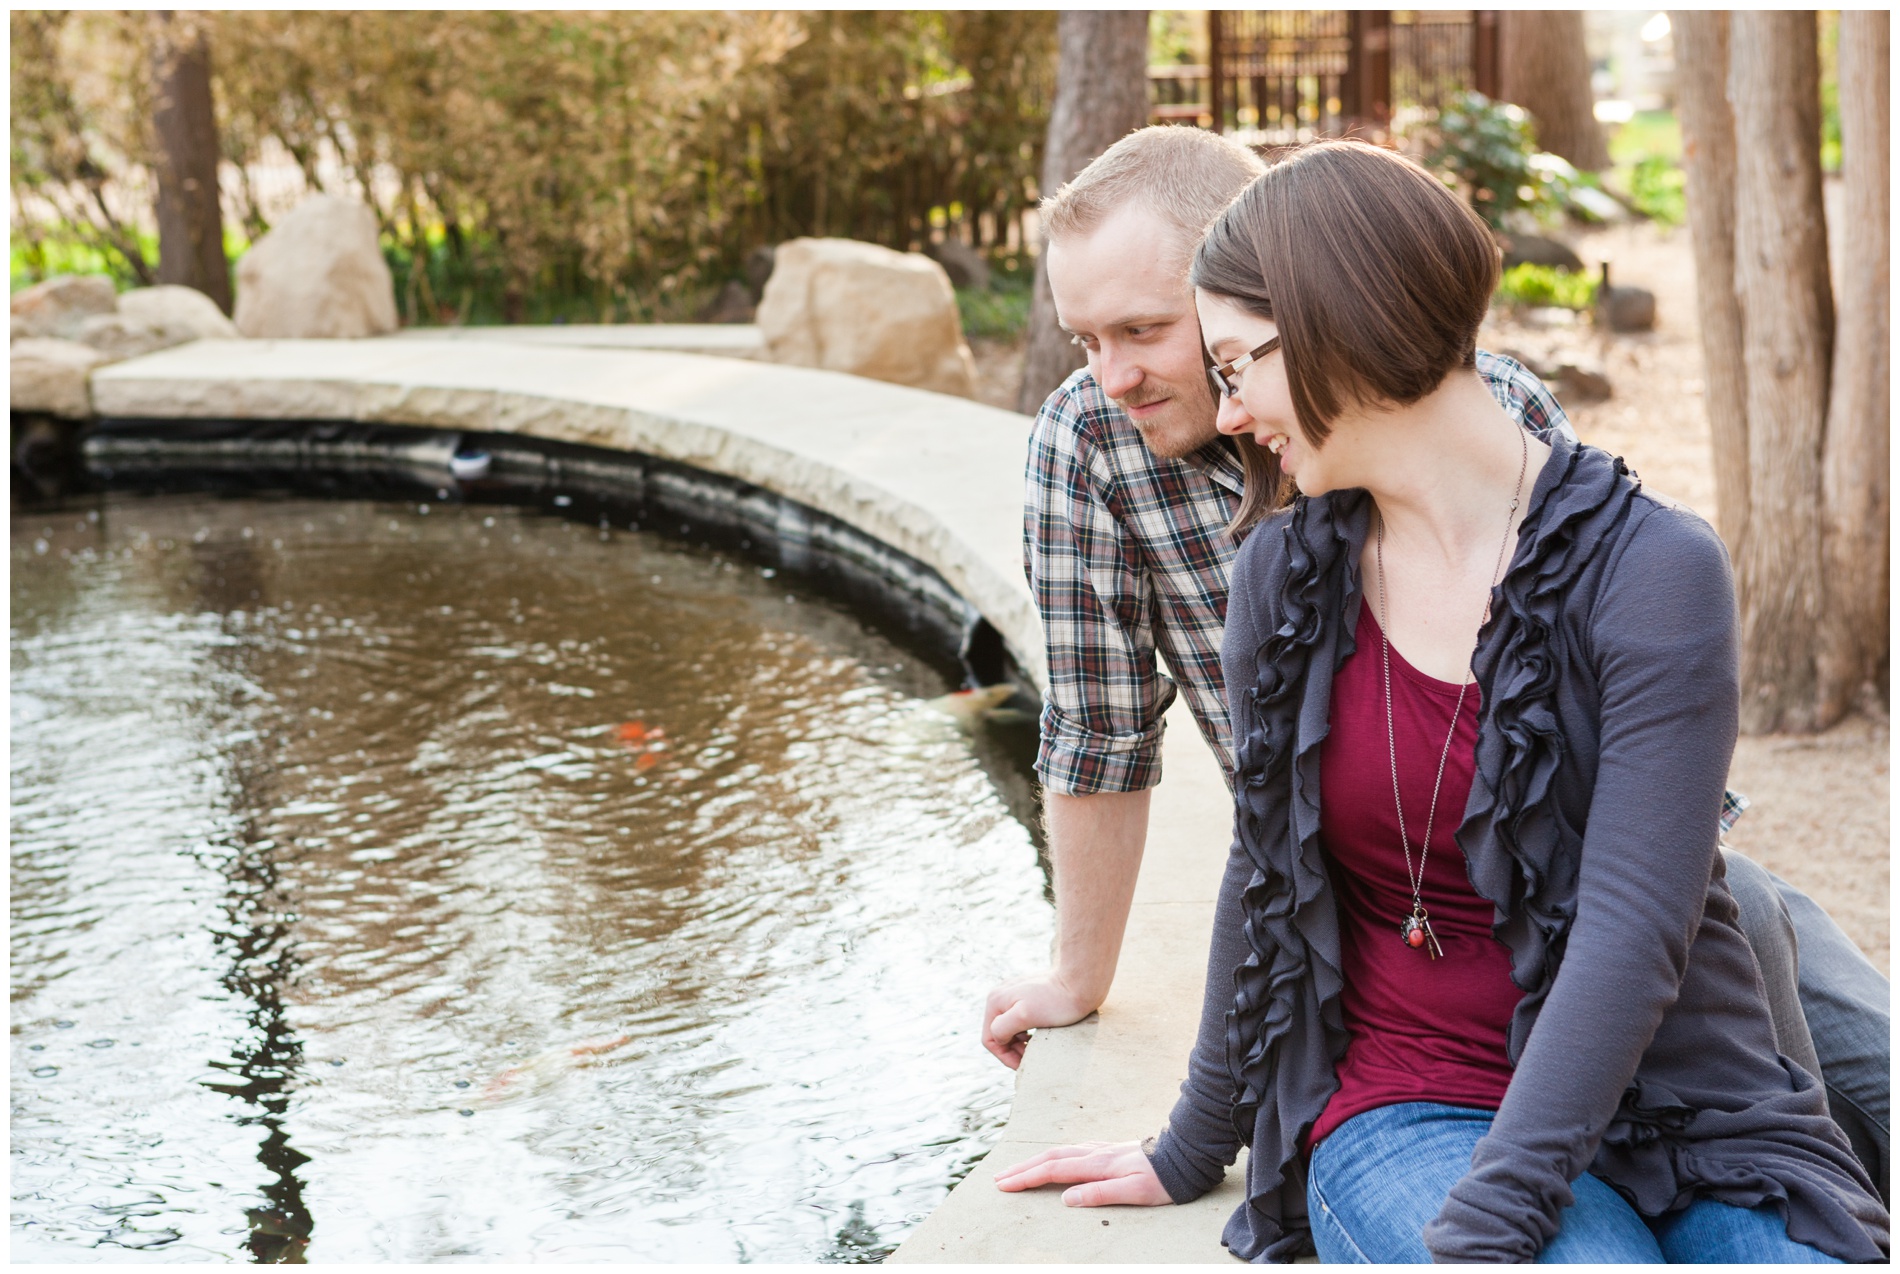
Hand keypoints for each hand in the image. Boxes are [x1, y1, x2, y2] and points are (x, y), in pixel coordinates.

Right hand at [981, 971, 1098, 1068]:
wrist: (1081, 981)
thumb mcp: (1025, 1016)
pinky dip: (1027, 1032)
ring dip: (1019, 1042)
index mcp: (996, 1001)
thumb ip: (1002, 1027)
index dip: (1005, 1057)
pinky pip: (1021, 1019)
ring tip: (1036, 1049)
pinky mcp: (1029, 995)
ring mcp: (1015, 994)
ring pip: (1010, 1027)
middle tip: (1032, 1059)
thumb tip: (997, 1038)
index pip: (990, 1039)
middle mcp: (1001, 995)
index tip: (1024, 1065)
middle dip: (1013, 1050)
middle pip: (999, 1033)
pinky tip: (1039, 1035)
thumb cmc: (1057, 1001)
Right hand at [993, 1141, 1171, 1206]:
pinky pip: (1073, 1150)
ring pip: (1060, 1152)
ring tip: (1018, 1169)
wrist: (1185, 1156)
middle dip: (1023, 1168)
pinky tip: (1055, 1159)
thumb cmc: (1163, 1179)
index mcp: (1097, 1165)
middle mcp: (1095, 1153)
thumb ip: (1100, 1194)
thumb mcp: (1135, 1192)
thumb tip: (1067, 1198)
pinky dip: (1055, 1155)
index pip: (1053, 1170)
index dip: (1027, 1178)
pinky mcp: (1110, 1150)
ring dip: (1036, 1161)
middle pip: (1050, 1157)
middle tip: (999, 1178)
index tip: (1004, 1185)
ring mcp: (1102, 1150)